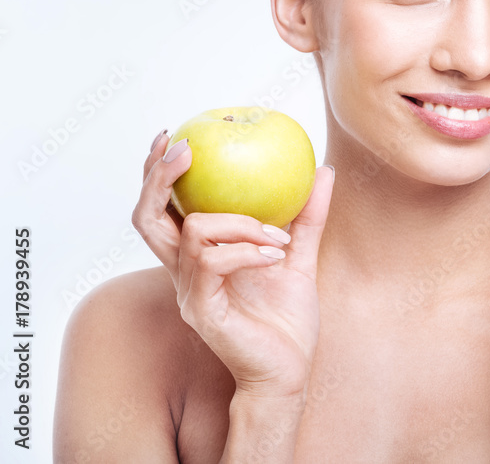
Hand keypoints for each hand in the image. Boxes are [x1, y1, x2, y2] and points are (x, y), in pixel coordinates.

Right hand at [131, 132, 334, 397]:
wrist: (289, 372)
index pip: (162, 209)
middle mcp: (183, 273)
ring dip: (239, 222)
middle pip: (147, 217)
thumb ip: (307, 217)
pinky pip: (214, 263)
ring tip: (275, 235)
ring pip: (192, 233)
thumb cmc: (288, 320)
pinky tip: (276, 254)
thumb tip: (323, 170)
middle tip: (189, 150)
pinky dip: (247, 250)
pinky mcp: (202, 310)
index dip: (157, 173)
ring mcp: (189, 292)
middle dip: (160, 177)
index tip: (175, 136)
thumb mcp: (299, 257)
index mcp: (198, 258)